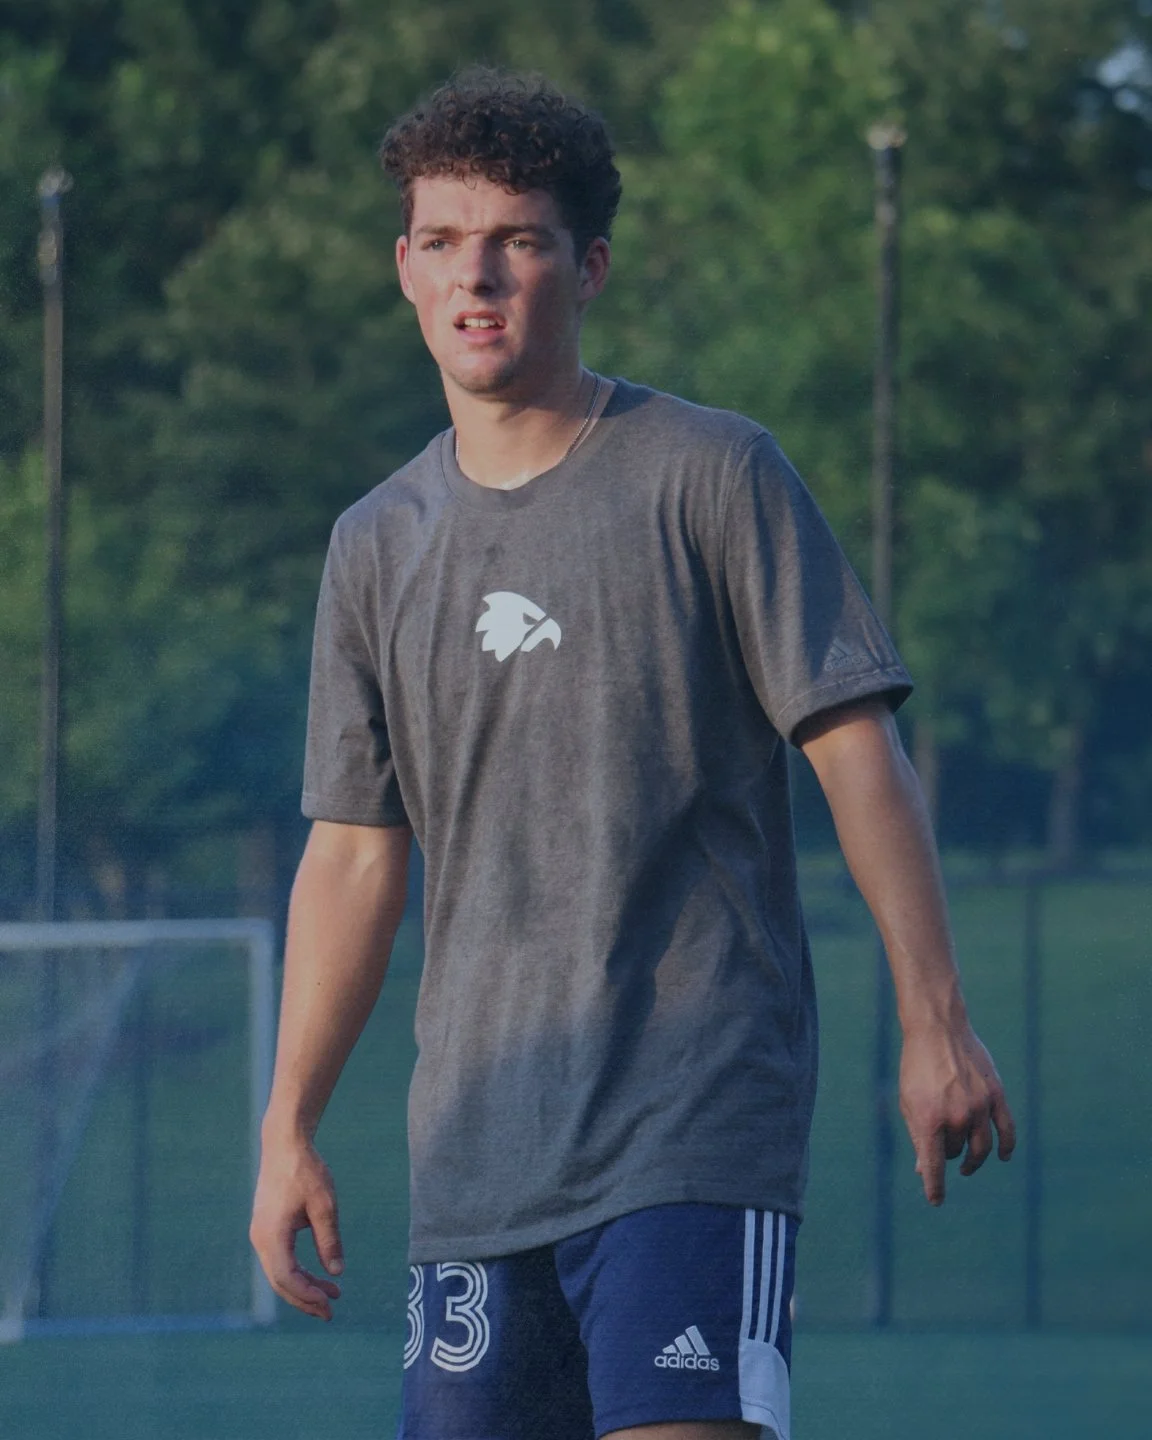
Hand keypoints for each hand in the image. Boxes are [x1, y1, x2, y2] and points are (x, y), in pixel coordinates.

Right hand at [250, 1135, 344, 1319]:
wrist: (285, 1144)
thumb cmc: (306, 1171)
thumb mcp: (325, 1205)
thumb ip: (330, 1240)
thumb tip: (337, 1273)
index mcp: (272, 1235)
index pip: (286, 1278)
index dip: (307, 1295)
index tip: (330, 1304)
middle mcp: (260, 1239)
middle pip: (280, 1282)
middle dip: (305, 1299)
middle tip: (331, 1312)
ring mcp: (261, 1234)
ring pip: (279, 1273)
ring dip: (304, 1286)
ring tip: (333, 1295)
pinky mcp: (266, 1229)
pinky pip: (280, 1260)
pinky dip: (298, 1271)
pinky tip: (319, 1275)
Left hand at [899, 1022, 1015, 1205]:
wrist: (937, 1029)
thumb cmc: (916, 1067)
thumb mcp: (908, 1101)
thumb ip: (918, 1136)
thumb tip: (923, 1169)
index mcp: (929, 1119)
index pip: (934, 1166)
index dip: (935, 1187)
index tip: (936, 1200)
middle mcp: (957, 1117)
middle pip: (956, 1152)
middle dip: (948, 1154)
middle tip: (941, 1148)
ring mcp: (980, 1107)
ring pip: (981, 1147)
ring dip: (973, 1159)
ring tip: (966, 1164)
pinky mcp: (996, 1096)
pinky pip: (1007, 1131)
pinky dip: (1006, 1148)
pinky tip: (1001, 1156)